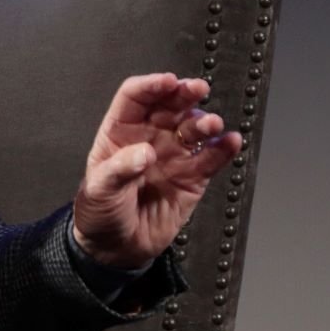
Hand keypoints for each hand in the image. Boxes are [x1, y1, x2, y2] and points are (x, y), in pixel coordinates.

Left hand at [71, 74, 243, 270]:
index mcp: (120, 133)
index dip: (151, 86)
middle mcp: (149, 138)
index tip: (167, 82)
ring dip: (204, 121)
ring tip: (210, 124)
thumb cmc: (100, 213)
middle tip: (196, 89)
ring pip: (193, 128)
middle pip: (169, 105)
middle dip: (184, 94)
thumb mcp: (99, 190)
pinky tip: (230, 141)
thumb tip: (145, 153)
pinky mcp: (193, 177)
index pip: (136, 98)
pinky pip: (211, 157)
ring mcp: (173, 155)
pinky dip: (223, 148)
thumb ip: (119, 170)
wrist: (116, 248)